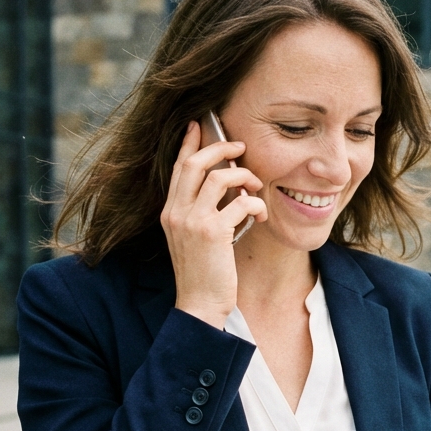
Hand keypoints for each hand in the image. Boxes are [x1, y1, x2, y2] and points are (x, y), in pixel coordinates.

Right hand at [161, 121, 266, 327]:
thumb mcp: (194, 238)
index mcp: (170, 212)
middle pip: (194, 163)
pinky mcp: (212, 232)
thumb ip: (202, 212)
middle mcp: (176, 213)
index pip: (177, 168)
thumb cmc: (204, 273)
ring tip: (256, 186)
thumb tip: (227, 187)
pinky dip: (255, 204)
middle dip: (218, 148)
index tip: (198, 125)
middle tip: (240, 146)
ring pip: (218, 178)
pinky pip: (240, 203)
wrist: (199, 304)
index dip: (189, 144)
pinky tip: (260, 215)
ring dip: (243, 176)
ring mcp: (192, 221)